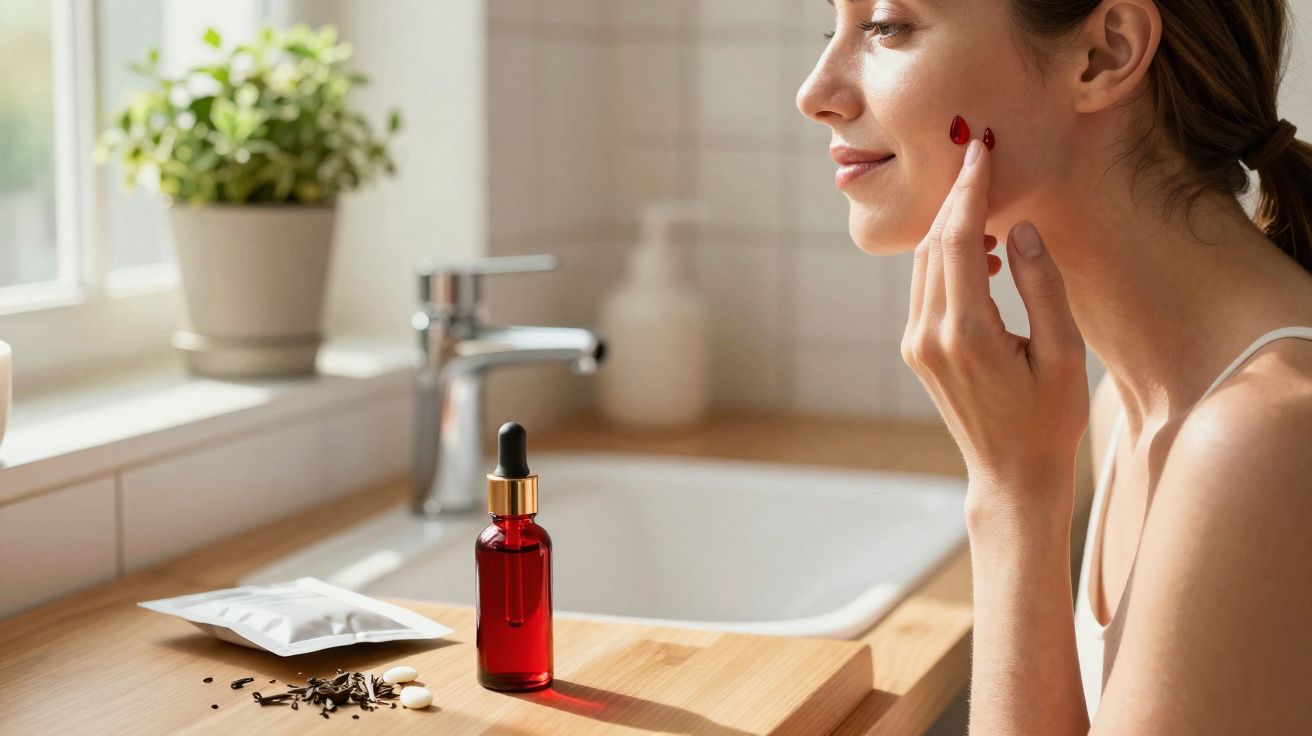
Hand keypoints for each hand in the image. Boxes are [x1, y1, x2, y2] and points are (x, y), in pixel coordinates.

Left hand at [901, 139, 1089, 517]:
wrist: (1010, 474)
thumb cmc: (1048, 419)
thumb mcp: (1063, 353)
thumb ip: (1042, 287)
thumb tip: (1021, 230)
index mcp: (966, 333)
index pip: (956, 240)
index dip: (967, 191)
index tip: (979, 151)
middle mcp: (930, 335)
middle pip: (933, 245)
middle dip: (956, 198)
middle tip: (978, 157)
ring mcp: (917, 344)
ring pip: (924, 265)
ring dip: (950, 228)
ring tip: (988, 202)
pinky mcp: (917, 350)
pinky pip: (927, 288)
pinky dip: (947, 259)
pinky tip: (983, 254)